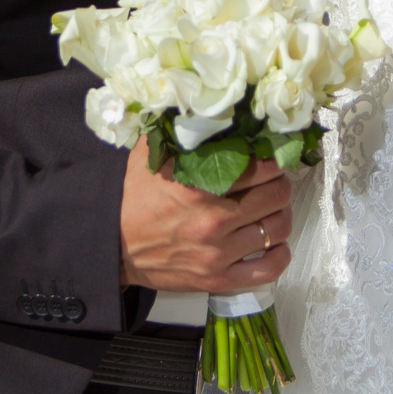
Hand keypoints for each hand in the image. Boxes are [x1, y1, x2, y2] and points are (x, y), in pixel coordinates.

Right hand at [118, 144, 294, 294]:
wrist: (111, 244)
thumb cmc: (132, 197)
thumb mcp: (153, 155)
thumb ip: (183, 134)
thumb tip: (213, 113)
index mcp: (199, 187)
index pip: (260, 168)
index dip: (272, 159)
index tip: (270, 157)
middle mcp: (213, 221)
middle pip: (275, 197)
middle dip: (279, 184)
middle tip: (274, 181)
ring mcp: (217, 254)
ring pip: (276, 230)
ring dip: (281, 215)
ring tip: (273, 209)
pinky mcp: (218, 280)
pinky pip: (268, 270)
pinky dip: (280, 255)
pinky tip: (276, 244)